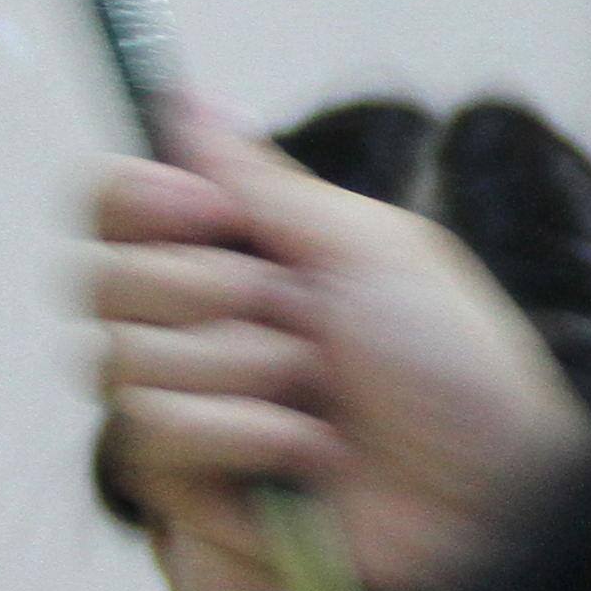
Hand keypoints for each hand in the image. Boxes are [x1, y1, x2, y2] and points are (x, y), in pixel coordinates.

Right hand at [91, 99, 590, 590]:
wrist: (488, 492)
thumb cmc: (454, 364)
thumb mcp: (373, 249)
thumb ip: (261, 182)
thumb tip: (184, 98)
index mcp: (244, 251)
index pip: (117, 205)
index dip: (139, 201)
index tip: (205, 210)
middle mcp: (203, 322)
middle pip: (102, 279)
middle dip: (209, 291)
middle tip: (302, 316)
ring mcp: (192, 404)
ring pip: (126, 359)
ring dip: (245, 368)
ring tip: (324, 393)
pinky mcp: (191, 486)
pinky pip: (156, 435)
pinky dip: (244, 434)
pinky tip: (311, 453)